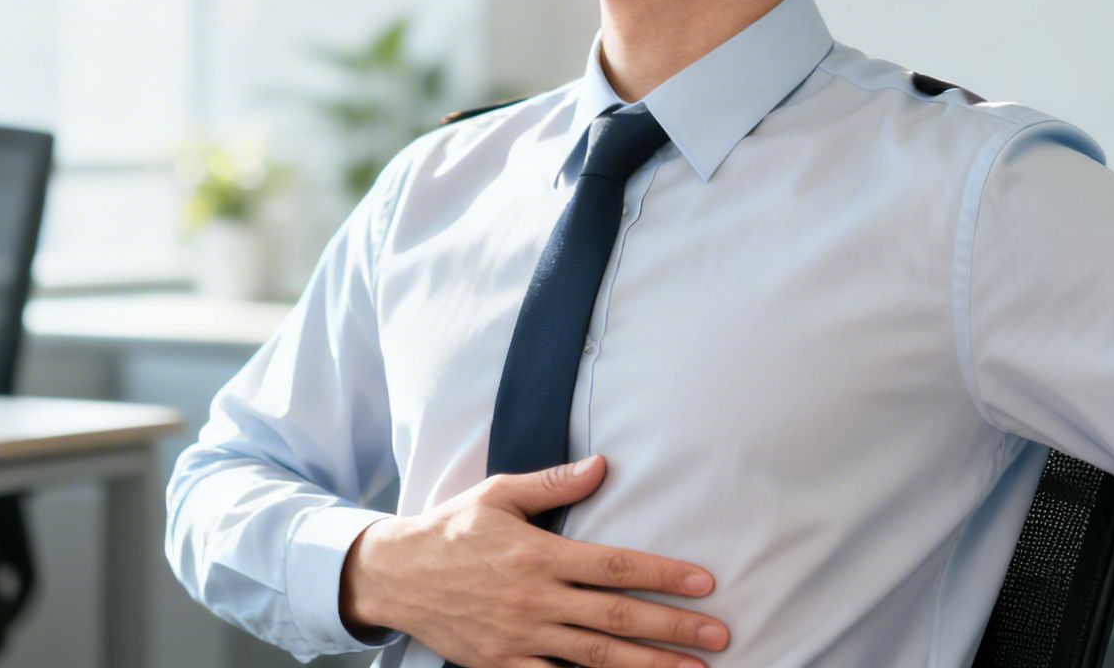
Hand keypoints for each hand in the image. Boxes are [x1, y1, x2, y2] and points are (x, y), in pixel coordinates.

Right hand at [340, 455, 729, 667]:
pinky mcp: (503, 665)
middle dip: (673, 629)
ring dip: (649, 667)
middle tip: (718, 636)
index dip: (664, 575)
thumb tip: (601, 466)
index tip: (705, 583)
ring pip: (597, 658)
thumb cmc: (451, 529)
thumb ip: (553, 485)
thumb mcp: (498, 494)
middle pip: (618, 618)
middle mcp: (535, 599)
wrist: (394, 575)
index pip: (615, 566)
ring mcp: (521, 637)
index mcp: (539, 554)